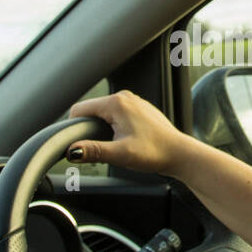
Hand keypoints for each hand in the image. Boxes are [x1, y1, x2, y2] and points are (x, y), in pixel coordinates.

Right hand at [65, 90, 195, 177]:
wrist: (180, 154)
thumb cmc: (155, 152)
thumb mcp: (120, 154)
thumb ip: (93, 151)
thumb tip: (71, 151)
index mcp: (116, 103)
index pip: (79, 109)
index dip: (73, 128)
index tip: (77, 144)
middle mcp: (124, 97)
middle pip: (91, 111)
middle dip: (89, 130)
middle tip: (99, 149)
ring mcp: (133, 102)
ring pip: (104, 113)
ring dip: (102, 129)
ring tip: (114, 146)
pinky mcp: (139, 109)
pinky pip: (117, 115)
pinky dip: (114, 127)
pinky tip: (124, 141)